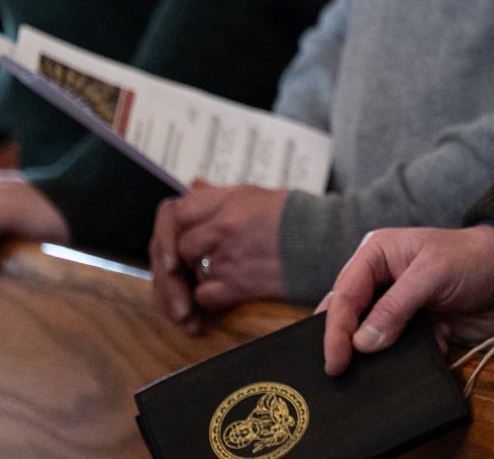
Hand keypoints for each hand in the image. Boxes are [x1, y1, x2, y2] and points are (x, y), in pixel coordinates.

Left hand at [152, 183, 289, 329]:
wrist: (330, 241)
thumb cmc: (298, 218)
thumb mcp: (256, 195)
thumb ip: (220, 195)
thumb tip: (192, 188)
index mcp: (227, 199)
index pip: (173, 213)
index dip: (163, 234)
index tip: (168, 248)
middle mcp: (223, 224)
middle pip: (173, 246)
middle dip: (168, 268)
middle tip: (173, 281)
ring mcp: (230, 254)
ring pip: (184, 274)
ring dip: (183, 288)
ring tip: (188, 300)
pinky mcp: (240, 283)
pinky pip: (204, 296)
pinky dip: (203, 303)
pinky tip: (210, 306)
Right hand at [319, 223, 493, 376]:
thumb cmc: (474, 259)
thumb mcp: (433, 274)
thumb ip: (396, 307)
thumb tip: (363, 343)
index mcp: (377, 256)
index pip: (345, 294)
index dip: (335, 329)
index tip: (335, 361)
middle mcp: (381, 281)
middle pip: (349, 317)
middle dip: (343, 344)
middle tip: (337, 374)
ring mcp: (397, 308)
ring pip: (369, 338)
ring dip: (370, 358)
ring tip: (359, 381)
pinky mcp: (415, 329)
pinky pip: (396, 352)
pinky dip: (397, 362)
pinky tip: (402, 371)